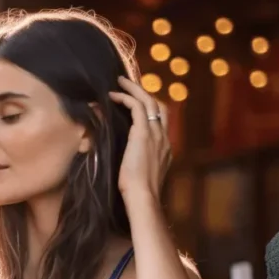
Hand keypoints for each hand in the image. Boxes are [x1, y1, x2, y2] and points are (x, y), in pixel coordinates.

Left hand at [108, 76, 172, 200]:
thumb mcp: (139, 173)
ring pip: (149, 101)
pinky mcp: (143, 133)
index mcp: (164, 147)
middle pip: (159, 106)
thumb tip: (123, 158)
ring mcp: (156, 134)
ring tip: (120, 82)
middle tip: (128, 84)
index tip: (134, 103)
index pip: (160, 120)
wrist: (143, 196)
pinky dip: (125, 98)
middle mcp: (164, 137)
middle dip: (144, 93)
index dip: (149, 108)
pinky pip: (137, 107)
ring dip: (134, 89)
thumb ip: (136, 162)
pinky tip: (113, 96)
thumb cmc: (137, 191)